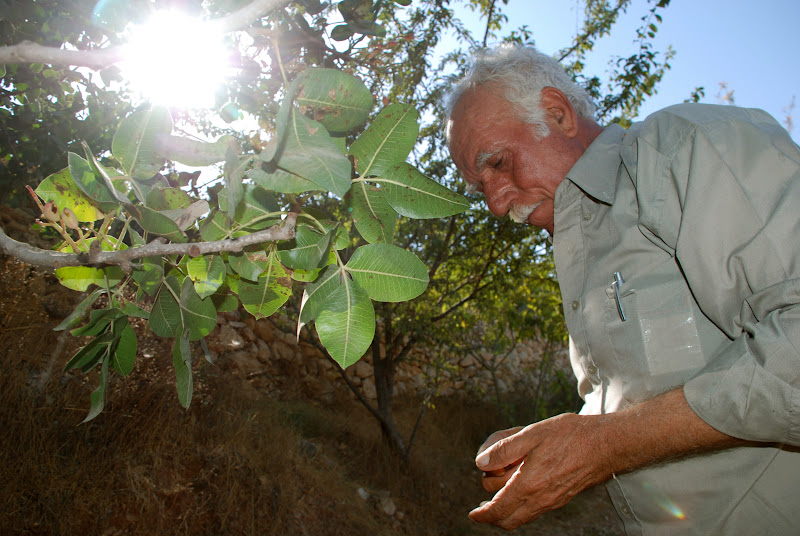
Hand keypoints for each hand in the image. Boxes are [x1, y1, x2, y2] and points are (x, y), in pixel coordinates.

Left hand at [469, 413, 611, 529]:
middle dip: (492, 515)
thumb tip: (481, 462)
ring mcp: (553, 501)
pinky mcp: (562, 498)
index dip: (482, 515)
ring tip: (500, 494)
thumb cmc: (570, 436)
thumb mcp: (532, 434)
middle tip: (483, 504)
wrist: (606, 444)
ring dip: (507, 511)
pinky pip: (536, 511)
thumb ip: (504, 449)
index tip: (473, 514)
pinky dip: (522, 506)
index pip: (499, 510)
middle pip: (509, 520)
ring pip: (523, 517)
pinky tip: (521, 489)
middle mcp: (541, 499)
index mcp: (529, 484)